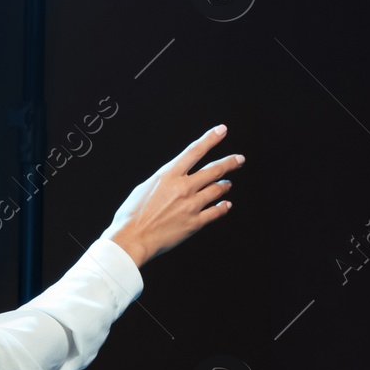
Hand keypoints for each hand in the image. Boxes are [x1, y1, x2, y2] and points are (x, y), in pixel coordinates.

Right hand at [100, 124, 242, 267]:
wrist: (131, 238)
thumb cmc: (131, 215)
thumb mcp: (143, 188)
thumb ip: (163, 181)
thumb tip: (173, 177)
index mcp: (168, 176)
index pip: (194, 151)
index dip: (210, 139)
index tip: (222, 130)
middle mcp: (183, 188)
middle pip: (214, 170)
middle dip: (230, 162)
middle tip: (239, 159)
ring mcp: (191, 205)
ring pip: (218, 189)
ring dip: (225, 185)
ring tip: (227, 184)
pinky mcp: (195, 223)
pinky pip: (216, 212)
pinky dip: (223, 207)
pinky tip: (226, 205)